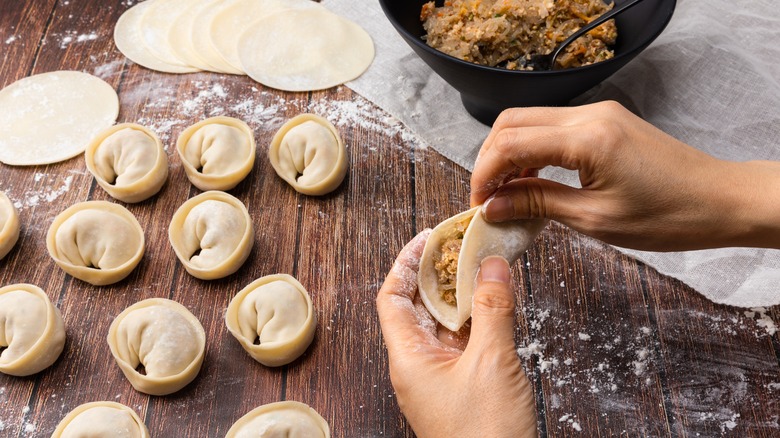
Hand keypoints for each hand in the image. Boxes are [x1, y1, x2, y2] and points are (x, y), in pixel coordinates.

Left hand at [376, 230, 536, 437]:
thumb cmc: (485, 434)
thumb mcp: (492, 362)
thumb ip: (492, 308)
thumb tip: (491, 263)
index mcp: (409, 359)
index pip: (392, 298)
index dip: (406, 263)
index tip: (429, 238)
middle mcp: (418, 366)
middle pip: (418, 307)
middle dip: (438, 273)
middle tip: (461, 245)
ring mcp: (440, 378)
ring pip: (443, 324)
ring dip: (461, 294)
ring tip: (481, 265)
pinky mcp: (462, 388)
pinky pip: (463, 343)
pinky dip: (476, 319)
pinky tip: (494, 303)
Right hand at [470, 101, 779, 250]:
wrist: (719, 200)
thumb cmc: (669, 215)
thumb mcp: (595, 218)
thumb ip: (538, 204)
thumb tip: (494, 206)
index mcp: (587, 138)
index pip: (510, 142)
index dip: (484, 174)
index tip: (478, 204)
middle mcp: (589, 115)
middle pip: (512, 122)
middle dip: (489, 159)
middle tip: (487, 198)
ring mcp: (598, 113)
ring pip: (529, 121)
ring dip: (509, 154)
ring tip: (506, 193)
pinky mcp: (605, 121)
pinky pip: (553, 127)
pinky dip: (532, 150)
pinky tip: (532, 180)